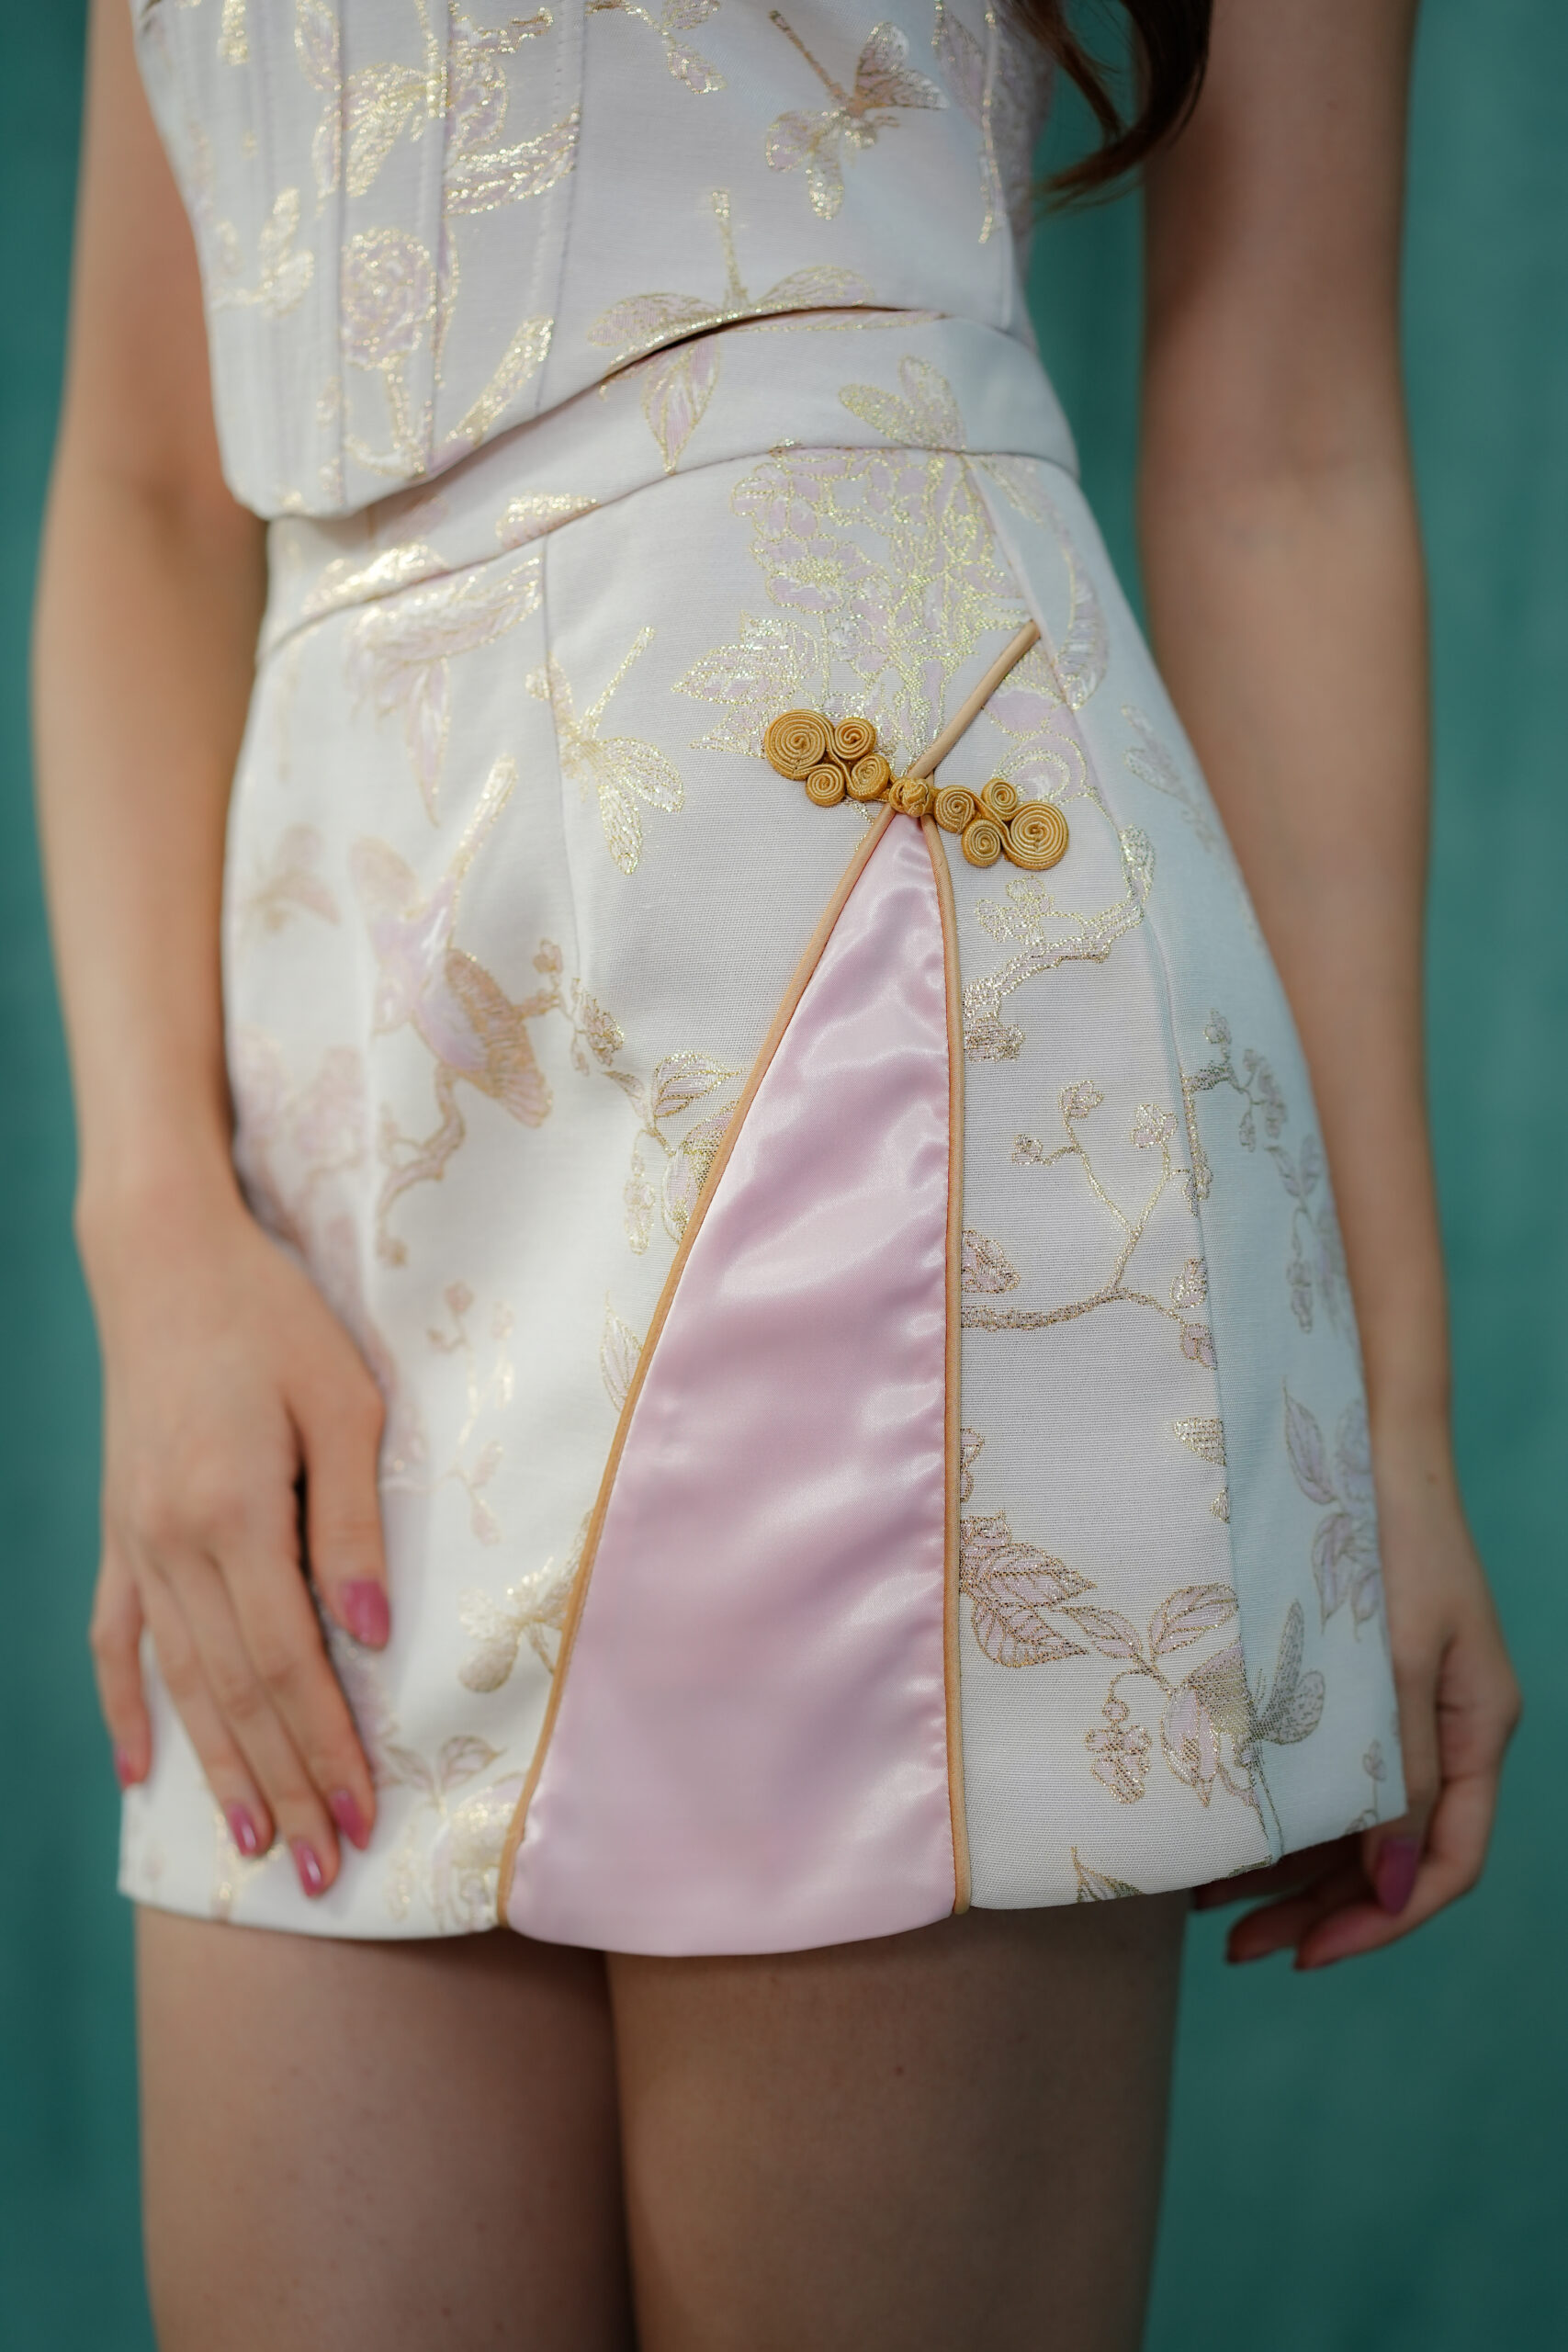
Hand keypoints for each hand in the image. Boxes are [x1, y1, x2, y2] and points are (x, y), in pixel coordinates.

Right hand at [85, 1175, 388, 1898]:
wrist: (163, 1261)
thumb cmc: (275, 1320)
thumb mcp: (343, 1401)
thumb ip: (352, 1521)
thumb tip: (372, 1633)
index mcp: (233, 1514)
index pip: (290, 1664)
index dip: (328, 1748)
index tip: (366, 1818)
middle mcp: (172, 1545)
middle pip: (236, 1695)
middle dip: (286, 1789)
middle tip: (327, 1873)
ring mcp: (134, 1544)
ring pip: (180, 1684)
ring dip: (220, 1772)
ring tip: (256, 1852)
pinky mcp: (118, 1532)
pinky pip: (115, 1640)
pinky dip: (127, 1711)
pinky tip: (142, 1774)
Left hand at [1196, 1427, 1519, 1966]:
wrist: (1362, 1432)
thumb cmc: (1383, 1533)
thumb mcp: (1393, 1661)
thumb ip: (1392, 1771)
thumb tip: (1386, 1887)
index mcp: (1476, 1728)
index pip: (1446, 1860)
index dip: (1382, 1920)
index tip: (1306, 1956)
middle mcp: (1444, 1727)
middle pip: (1391, 1853)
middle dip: (1321, 1910)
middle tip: (1239, 1951)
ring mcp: (1401, 1704)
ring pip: (1353, 1819)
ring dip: (1291, 1871)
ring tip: (1213, 1912)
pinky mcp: (1356, 1678)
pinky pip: (1326, 1769)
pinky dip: (1282, 1810)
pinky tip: (1223, 1835)